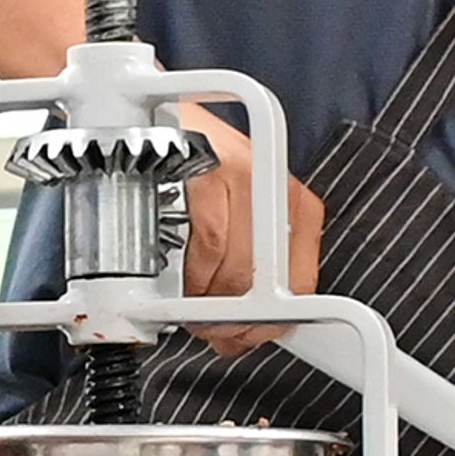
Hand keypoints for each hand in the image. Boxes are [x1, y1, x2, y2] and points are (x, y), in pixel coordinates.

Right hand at [172, 111, 326, 357]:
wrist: (153, 118)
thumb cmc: (194, 170)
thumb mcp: (237, 215)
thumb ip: (246, 267)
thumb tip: (244, 329)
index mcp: (293, 203)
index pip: (301, 280)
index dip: (273, 322)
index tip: (253, 337)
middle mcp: (273, 188)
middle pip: (260, 284)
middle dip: (228, 320)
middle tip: (206, 326)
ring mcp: (239, 178)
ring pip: (227, 273)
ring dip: (199, 301)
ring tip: (183, 298)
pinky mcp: (204, 174)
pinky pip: (200, 249)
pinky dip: (180, 272)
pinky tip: (172, 270)